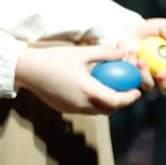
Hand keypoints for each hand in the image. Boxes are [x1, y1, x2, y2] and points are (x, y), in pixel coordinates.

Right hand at [15, 44, 142, 114]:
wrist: (28, 70)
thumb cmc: (55, 58)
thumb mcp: (82, 53)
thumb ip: (105, 54)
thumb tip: (123, 53)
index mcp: (87, 90)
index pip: (116, 101)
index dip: (130, 98)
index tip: (137, 91)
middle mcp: (81, 104)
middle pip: (108, 110)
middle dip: (120, 103)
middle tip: (125, 91)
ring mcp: (72, 109)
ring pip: (97, 111)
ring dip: (106, 104)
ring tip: (109, 89)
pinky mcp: (64, 109)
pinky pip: (85, 109)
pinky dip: (93, 103)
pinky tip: (91, 90)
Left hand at [115, 18, 165, 93]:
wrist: (130, 34)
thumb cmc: (150, 31)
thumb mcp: (160, 26)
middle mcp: (164, 78)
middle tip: (162, 73)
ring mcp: (148, 81)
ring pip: (149, 86)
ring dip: (145, 75)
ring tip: (141, 60)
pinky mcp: (133, 80)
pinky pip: (132, 79)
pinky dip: (131, 68)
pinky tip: (130, 55)